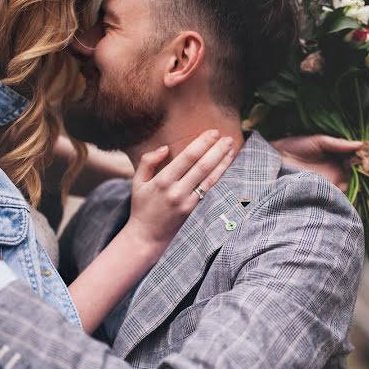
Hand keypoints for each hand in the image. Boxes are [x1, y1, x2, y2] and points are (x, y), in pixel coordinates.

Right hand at [123, 130, 235, 257]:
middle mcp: (176, 191)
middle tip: (227, 136)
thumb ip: (148, 162)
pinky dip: (218, 174)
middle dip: (216, 150)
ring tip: (232, 147)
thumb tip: (165, 148)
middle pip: (202, 166)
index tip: (212, 132)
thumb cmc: (141, 206)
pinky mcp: (192, 208)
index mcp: (162, 181)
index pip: (187, 158)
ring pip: (208, 177)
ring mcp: (186, 201)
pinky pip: (208, 188)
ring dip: (222, 161)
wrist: (147, 236)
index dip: (202, 143)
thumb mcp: (137, 182)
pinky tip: (225, 164)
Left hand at [272, 135, 368, 191]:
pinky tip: (354, 185)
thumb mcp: (317, 141)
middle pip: (360, 172)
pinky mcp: (324, 193)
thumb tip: (360, 143)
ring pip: (353, 183)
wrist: (274, 161)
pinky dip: (348, 192)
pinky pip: (340, 195)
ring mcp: (332, 183)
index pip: (358, 157)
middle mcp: (337, 171)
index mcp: (337, 156)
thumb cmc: (294, 147)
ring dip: (362, 179)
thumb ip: (338, 144)